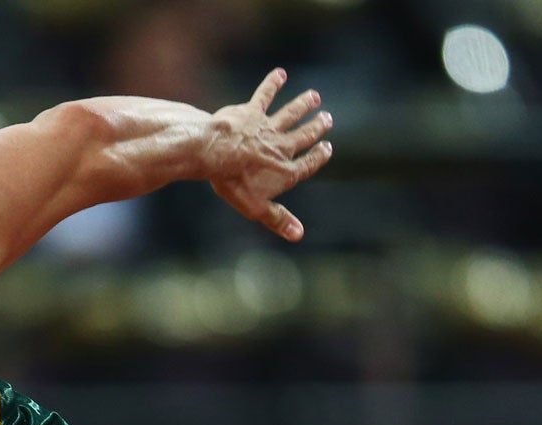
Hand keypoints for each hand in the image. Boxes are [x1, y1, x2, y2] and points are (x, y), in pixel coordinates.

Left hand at [203, 69, 334, 241]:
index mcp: (284, 170)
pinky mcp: (251, 111)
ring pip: (290, 114)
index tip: (327, 147)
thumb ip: (278, 220)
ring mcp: (267, 127)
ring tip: (314, 96)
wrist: (214, 153)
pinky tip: (280, 73)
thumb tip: (299, 235)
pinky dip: (272, 83)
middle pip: (303, 135)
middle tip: (327, 118)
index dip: (318, 156)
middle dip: (316, 127)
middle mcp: (281, 147)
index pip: (307, 163)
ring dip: (303, 104)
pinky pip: (264, 95)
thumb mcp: (256, 207)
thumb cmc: (234, 183)